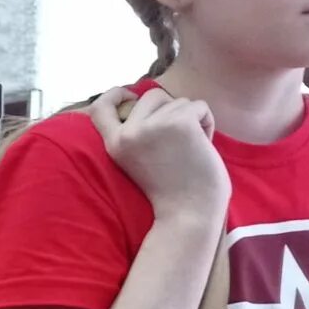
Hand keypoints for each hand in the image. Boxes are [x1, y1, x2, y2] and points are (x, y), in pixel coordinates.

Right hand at [89, 87, 230, 219]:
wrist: (189, 213)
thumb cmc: (173, 191)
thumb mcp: (141, 159)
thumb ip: (140, 133)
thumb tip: (153, 99)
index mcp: (115, 145)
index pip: (100, 108)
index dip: (114, 95)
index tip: (129, 96)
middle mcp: (128, 134)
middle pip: (151, 96)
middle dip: (171, 109)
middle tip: (180, 140)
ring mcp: (152, 126)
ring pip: (178, 101)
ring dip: (192, 120)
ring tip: (191, 149)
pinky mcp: (178, 123)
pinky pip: (199, 106)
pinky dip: (207, 123)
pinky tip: (204, 146)